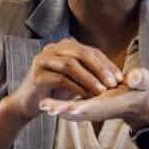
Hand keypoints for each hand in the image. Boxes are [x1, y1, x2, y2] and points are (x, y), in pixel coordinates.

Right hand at [0, 39, 123, 122]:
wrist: (29, 102)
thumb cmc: (55, 90)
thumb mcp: (76, 77)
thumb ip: (91, 71)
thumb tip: (117, 75)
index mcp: (65, 46)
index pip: (90, 51)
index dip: (106, 64)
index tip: (120, 78)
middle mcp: (53, 49)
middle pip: (81, 54)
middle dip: (99, 68)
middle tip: (112, 83)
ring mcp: (43, 60)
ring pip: (70, 65)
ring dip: (88, 78)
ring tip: (101, 91)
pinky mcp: (37, 75)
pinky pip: (60, 78)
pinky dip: (75, 87)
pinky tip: (86, 96)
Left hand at [41, 67, 148, 127]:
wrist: (138, 101)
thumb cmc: (141, 91)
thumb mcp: (143, 84)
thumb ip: (140, 80)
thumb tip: (134, 79)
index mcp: (110, 104)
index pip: (94, 106)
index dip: (80, 106)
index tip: (66, 107)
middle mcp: (98, 109)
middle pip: (77, 112)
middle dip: (61, 109)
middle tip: (44, 106)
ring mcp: (92, 109)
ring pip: (71, 111)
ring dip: (57, 108)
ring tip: (41, 105)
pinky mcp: (88, 105)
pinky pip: (71, 107)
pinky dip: (59, 106)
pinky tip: (45, 102)